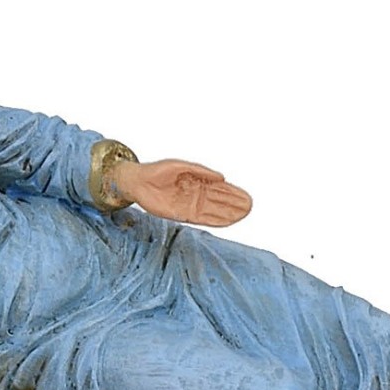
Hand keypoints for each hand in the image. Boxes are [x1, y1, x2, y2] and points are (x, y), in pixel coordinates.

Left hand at [113, 160, 251, 226]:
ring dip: (229, 213)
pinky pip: (202, 219)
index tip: (247, 198)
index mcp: (197, 181)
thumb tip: (222, 177)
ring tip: (244, 214)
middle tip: (251, 207)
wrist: (138, 182)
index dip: (233, 193)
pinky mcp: (182, 215)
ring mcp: (190, 206)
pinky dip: (215, 220)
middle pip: (220, 201)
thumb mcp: (181, 166)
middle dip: (235, 204)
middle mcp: (196, 195)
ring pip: (214, 210)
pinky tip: (227, 222)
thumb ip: (201, 172)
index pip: (219, 189)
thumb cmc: (157, 171)